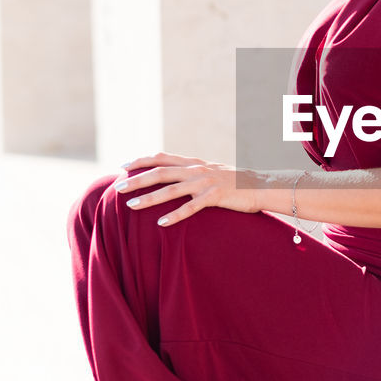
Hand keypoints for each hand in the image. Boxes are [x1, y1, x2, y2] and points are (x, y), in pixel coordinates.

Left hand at [112, 152, 260, 226]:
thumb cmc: (235, 183)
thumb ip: (192, 172)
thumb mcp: (211, 172)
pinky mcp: (215, 197)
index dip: (141, 161)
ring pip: (171, 190)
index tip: (123, 166)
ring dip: (149, 198)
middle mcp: (196, 170)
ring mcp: (205, 183)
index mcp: (193, 163)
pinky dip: (175, 215)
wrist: (261, 185)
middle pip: (160, 172)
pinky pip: (191, 207)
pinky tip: (161, 223)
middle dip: (137, 179)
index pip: (161, 157)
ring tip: (131, 205)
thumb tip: (173, 176)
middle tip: (118, 187)